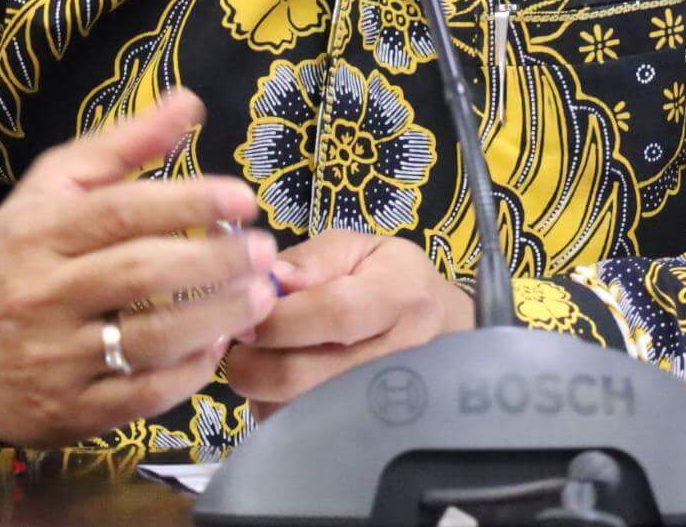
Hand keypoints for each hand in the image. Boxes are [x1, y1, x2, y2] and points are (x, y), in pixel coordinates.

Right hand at [0, 89, 276, 446]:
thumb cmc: (8, 261)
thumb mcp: (49, 191)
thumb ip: (121, 146)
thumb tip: (190, 102)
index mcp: (38, 232)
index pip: (122, 211)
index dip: (189, 202)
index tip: (242, 200)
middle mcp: (43, 293)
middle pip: (142, 273)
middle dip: (215, 261)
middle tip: (264, 251)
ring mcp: (55, 358)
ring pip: (150, 337)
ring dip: (216, 317)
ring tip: (258, 298)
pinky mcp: (70, 413)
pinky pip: (142, 395)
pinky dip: (189, 372)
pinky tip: (216, 347)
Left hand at [222, 232, 473, 412]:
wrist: (442, 331)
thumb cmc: (394, 282)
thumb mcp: (361, 250)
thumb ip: (313, 259)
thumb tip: (272, 278)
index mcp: (399, 296)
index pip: (334, 314)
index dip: (280, 319)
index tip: (248, 316)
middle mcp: (398, 355)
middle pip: (306, 375)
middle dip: (255, 362)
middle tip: (242, 344)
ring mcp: (387, 405)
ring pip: (298, 412)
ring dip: (261, 391)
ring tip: (264, 362)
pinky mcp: (368, 435)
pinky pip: (304, 433)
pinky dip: (277, 411)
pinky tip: (282, 388)